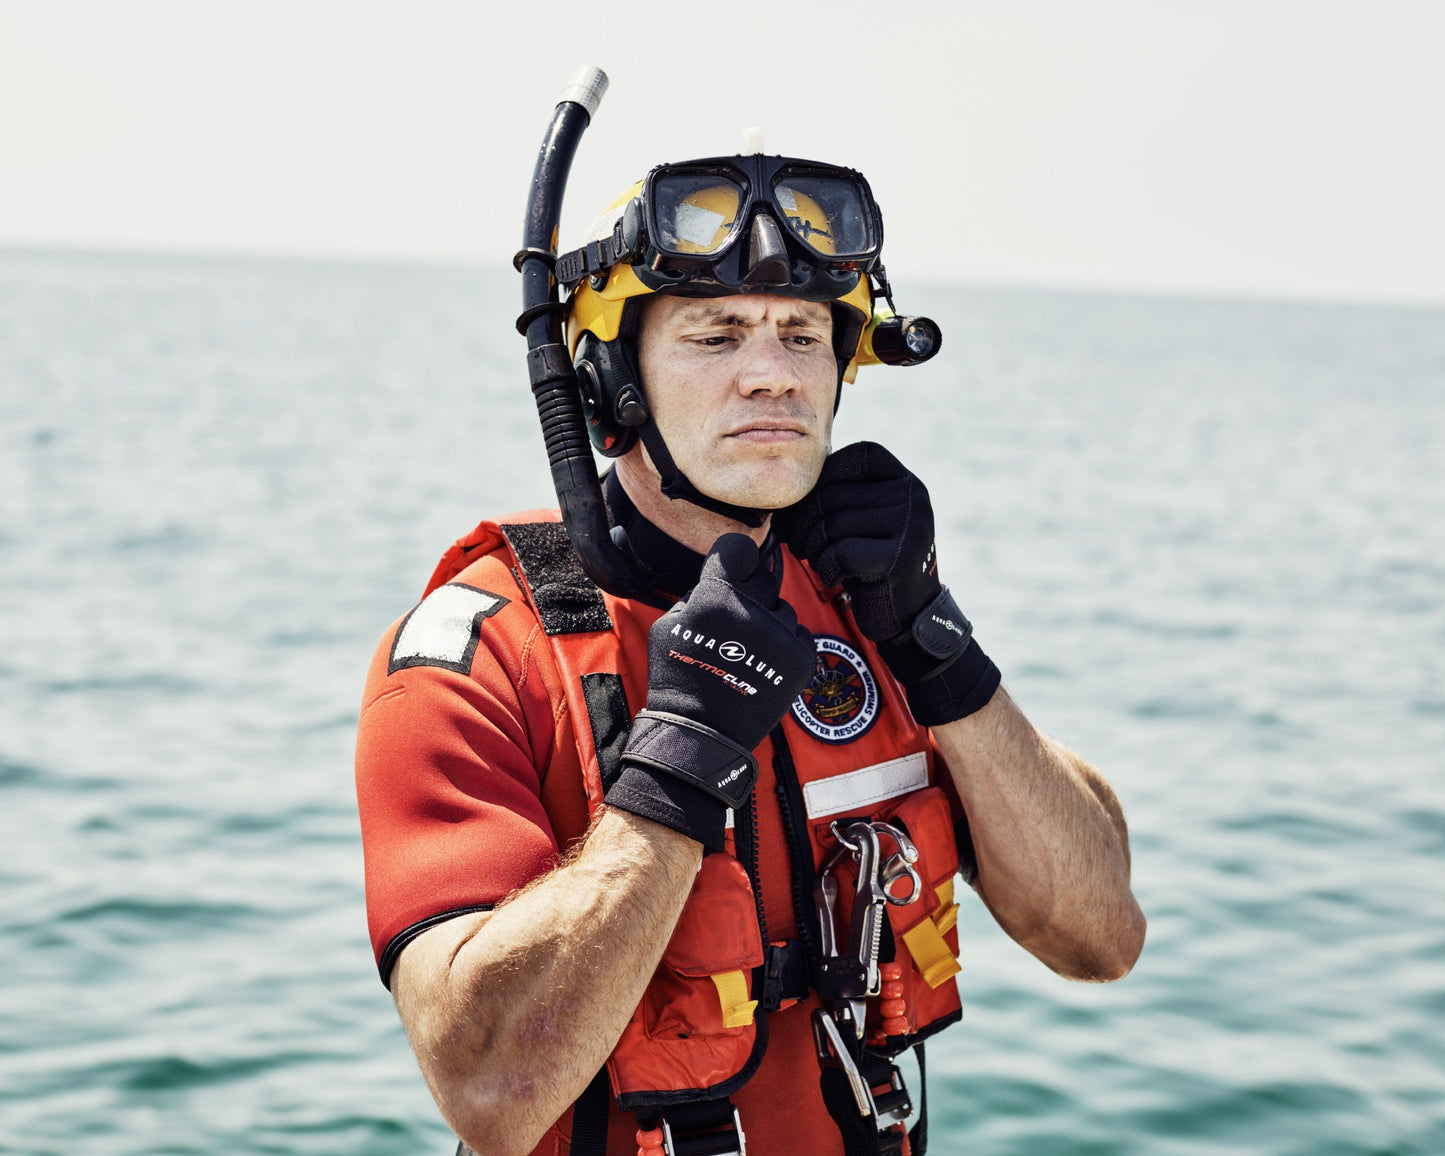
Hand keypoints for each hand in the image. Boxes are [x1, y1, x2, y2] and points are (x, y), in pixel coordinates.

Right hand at [604, 534, 815, 849]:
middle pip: (763, 578)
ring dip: (768, 622)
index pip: (739, 547)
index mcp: (715, 597)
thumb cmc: (678, 677)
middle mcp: (752, 611)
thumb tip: (722, 574)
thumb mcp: (667, 626)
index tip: (734, 568)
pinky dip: (786, 644)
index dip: (735, 556)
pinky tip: (766, 663)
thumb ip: (697, 593)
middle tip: (735, 623)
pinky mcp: (801, 660)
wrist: (701, 733)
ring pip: (782, 608)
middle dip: (749, 594)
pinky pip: (800, 633)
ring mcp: (780, 636)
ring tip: (749, 651)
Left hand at [778, 442, 1000, 725]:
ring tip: (818, 559)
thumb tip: (787, 481)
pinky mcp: (899, 560)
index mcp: (905, 481)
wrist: (907, 613)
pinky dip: (827, 567)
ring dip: (814, 547)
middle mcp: (914, 498)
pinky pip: (842, 553)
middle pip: (837, 493)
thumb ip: (843, 491)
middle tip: (798, 542)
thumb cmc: (872, 560)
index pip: (862, 454)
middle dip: (806, 520)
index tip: (811, 503)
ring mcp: (910, 528)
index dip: (828, 474)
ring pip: (835, 524)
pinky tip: (834, 576)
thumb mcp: (866, 517)